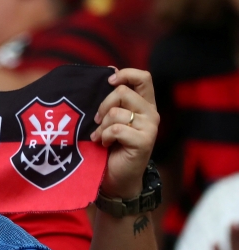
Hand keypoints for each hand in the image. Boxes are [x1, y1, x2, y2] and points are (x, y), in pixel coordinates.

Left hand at [90, 68, 158, 200]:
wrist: (117, 178)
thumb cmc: (111, 145)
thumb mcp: (110, 118)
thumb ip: (113, 99)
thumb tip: (109, 71)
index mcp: (144, 103)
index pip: (143, 77)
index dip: (124, 75)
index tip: (108, 83)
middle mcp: (151, 113)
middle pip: (122, 92)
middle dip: (102, 106)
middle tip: (98, 121)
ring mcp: (150, 127)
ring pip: (116, 112)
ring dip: (101, 125)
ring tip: (100, 136)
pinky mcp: (144, 141)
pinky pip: (116, 129)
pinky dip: (105, 136)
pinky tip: (106, 143)